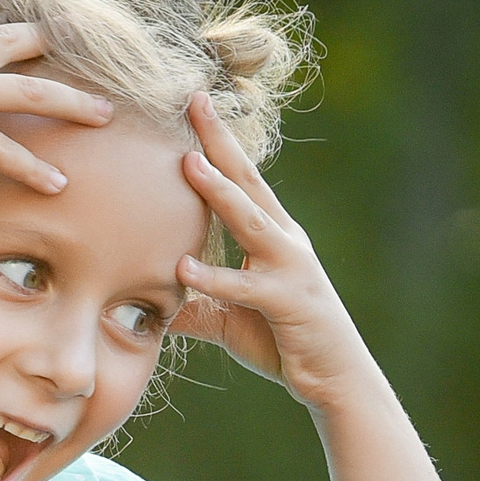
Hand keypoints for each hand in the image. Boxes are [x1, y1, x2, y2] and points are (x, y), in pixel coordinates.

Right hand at [0, 3, 112, 194]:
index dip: (11, 21)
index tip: (36, 26)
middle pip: (16, 39)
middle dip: (57, 48)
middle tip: (94, 59)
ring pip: (29, 89)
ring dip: (72, 102)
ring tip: (104, 116)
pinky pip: (3, 149)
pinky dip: (33, 168)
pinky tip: (57, 185)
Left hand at [171, 92, 373, 412]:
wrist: (335, 379)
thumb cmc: (283, 341)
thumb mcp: (228, 318)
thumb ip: (192, 303)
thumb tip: (144, 303)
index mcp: (272, 235)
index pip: (240, 179)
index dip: (216, 141)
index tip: (192, 104)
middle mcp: (285, 241)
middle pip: (248, 181)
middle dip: (220, 141)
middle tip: (195, 101)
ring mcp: (290, 268)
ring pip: (251, 222)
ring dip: (220, 192)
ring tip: (188, 164)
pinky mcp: (290, 303)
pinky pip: (247, 288)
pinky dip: (215, 278)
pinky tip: (183, 269)